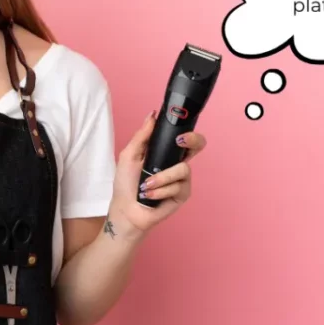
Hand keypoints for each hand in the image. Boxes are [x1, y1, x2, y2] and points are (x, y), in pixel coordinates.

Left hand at [108, 110, 207, 240]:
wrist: (125, 209)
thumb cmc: (125, 183)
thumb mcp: (129, 155)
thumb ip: (142, 135)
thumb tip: (152, 115)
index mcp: (165, 152)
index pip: (183, 137)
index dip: (187, 130)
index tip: (178, 132)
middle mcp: (176, 163)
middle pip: (198, 146)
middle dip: (193, 140)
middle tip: (180, 142)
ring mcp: (182, 179)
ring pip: (183, 169)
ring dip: (161, 178)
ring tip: (146, 185)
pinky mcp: (183, 194)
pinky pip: (178, 186)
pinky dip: (161, 191)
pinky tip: (150, 196)